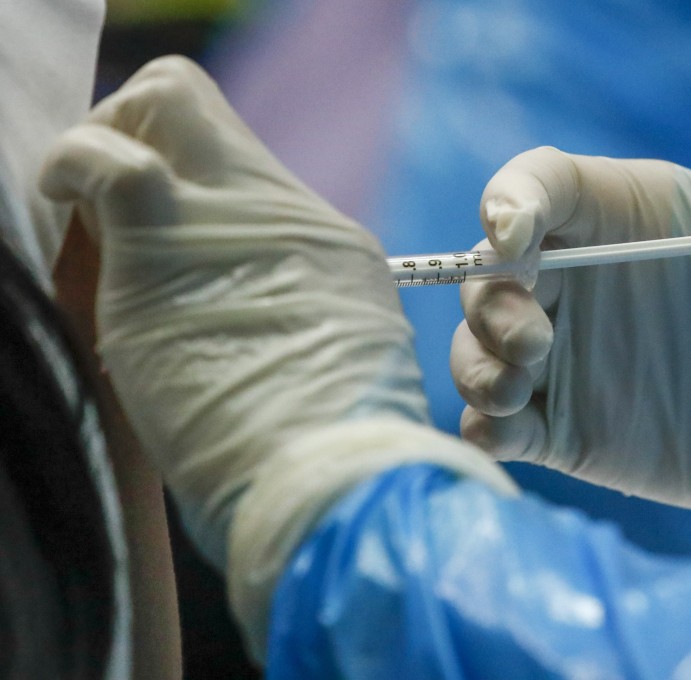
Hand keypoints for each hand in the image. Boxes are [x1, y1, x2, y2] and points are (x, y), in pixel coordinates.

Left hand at [40, 56, 513, 660]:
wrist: (337, 474)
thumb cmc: (332, 450)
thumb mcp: (337, 363)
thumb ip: (287, 311)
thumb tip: (229, 302)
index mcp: (329, 243)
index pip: (237, 162)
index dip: (180, 183)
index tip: (160, 231)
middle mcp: (282, 210)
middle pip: (187, 104)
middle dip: (134, 133)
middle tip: (109, 203)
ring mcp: (227, 216)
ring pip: (149, 110)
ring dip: (100, 156)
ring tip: (94, 233)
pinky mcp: (167, 242)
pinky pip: (104, 159)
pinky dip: (72, 164)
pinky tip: (62, 194)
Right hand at [451, 146, 690, 607]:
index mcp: (631, 219)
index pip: (542, 189)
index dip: (509, 202)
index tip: (511, 235)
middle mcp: (586, 282)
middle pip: (491, 272)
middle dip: (489, 300)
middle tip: (534, 340)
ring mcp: (573, 358)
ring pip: (480, 347)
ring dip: (475, 362)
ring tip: (514, 391)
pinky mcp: (572, 429)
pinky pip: (502, 423)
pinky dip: (484, 427)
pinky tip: (507, 433)